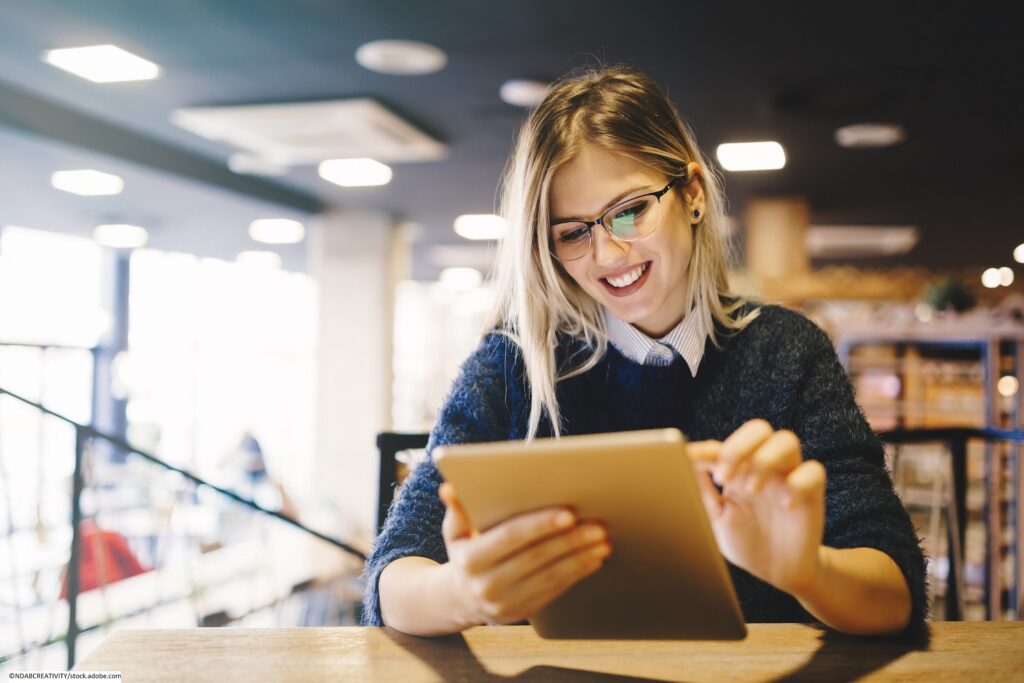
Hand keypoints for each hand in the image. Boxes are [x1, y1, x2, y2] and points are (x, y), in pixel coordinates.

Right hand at [438, 482, 610, 625]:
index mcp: (470, 560)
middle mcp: (487, 585)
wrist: (461, 599)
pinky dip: (579, 572)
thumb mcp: (454, 532)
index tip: (568, 513)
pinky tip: (595, 558)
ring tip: (603, 540)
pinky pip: (557, 590)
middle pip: (537, 557)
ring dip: (581, 557)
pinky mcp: (525, 612)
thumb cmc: (465, 553)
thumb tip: (449, 488)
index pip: (510, 538)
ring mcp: (507, 603)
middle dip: (570, 540)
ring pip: (552, 576)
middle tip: (597, 525)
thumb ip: (457, 509)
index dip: (540, 525)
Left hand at [688, 419, 825, 595]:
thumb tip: (683, 464)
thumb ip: (702, 492)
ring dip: (766, 460)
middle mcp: (764, 467)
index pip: (723, 447)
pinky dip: (799, 483)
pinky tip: (786, 504)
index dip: (706, 450)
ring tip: (752, 488)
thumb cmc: (746, 542)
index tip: (690, 458)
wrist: (778, 572)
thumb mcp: (716, 519)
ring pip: (786, 441)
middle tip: (723, 477)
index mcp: (738, 470)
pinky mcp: (812, 493)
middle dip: (738, 447)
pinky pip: (814, 471)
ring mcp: (789, 477)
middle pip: (758, 429)